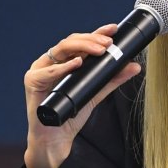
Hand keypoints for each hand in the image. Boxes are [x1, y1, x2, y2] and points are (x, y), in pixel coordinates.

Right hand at [23, 24, 141, 167]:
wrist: (56, 139)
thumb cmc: (71, 115)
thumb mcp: (96, 93)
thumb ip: (112, 79)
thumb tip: (135, 66)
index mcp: (65, 61)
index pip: (81, 42)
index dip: (96, 33)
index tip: (113, 29)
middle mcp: (52, 62)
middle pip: (71, 42)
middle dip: (91, 39)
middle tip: (109, 43)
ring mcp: (41, 70)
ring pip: (60, 50)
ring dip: (81, 47)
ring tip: (99, 50)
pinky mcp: (32, 82)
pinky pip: (47, 71)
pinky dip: (63, 66)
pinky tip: (76, 63)